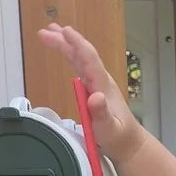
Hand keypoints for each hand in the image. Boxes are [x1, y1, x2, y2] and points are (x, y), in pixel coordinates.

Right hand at [36, 23, 144, 164]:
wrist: (129, 144)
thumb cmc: (119, 138)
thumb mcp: (109, 128)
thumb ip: (102, 113)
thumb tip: (95, 96)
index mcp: (103, 86)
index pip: (89, 59)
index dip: (76, 44)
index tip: (63, 31)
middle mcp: (100, 81)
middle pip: (82, 55)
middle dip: (64, 41)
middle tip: (46, 31)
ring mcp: (98, 85)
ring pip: (80, 59)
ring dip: (66, 45)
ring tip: (50, 33)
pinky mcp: (95, 90)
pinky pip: (81, 67)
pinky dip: (71, 57)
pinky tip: (66, 53)